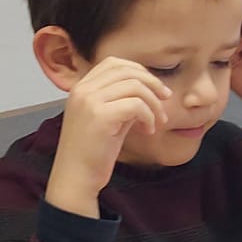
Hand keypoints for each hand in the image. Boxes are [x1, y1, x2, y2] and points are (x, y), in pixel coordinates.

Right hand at [45, 57, 170, 217]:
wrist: (76, 178)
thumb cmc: (92, 153)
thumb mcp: (107, 118)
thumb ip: (121, 100)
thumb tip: (149, 89)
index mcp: (81, 87)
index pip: (114, 63)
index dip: (139, 72)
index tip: (155, 89)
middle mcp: (83, 90)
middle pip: (127, 70)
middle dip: (152, 83)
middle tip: (165, 101)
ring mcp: (90, 101)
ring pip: (135, 86)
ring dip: (154, 103)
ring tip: (157, 122)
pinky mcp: (100, 116)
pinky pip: (136, 105)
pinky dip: (149, 116)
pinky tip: (148, 131)